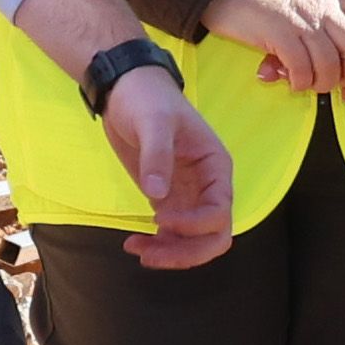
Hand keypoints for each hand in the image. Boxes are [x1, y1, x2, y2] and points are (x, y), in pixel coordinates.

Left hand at [101, 63, 239, 269]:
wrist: (125, 89)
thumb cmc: (147, 99)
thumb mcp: (153, 122)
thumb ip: (157, 156)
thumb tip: (157, 196)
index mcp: (216, 166)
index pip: (219, 211)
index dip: (194, 225)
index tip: (161, 220)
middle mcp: (209, 186)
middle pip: (214, 235)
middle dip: (187, 252)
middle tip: (152, 255)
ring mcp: (188, 195)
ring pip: (194, 240)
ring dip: (171, 253)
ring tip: (137, 249)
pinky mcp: (167, 199)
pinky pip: (173, 233)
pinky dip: (158, 244)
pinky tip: (135, 242)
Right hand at [204, 0, 344, 97]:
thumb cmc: (273, 9)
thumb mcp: (311, 11)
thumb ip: (332, 35)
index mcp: (335, 0)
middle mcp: (324, 6)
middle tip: (337, 85)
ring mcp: (303, 18)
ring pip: (330, 62)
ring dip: (322, 83)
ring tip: (309, 85)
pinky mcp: (279, 30)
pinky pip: (301, 66)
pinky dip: (300, 81)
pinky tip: (291, 82)